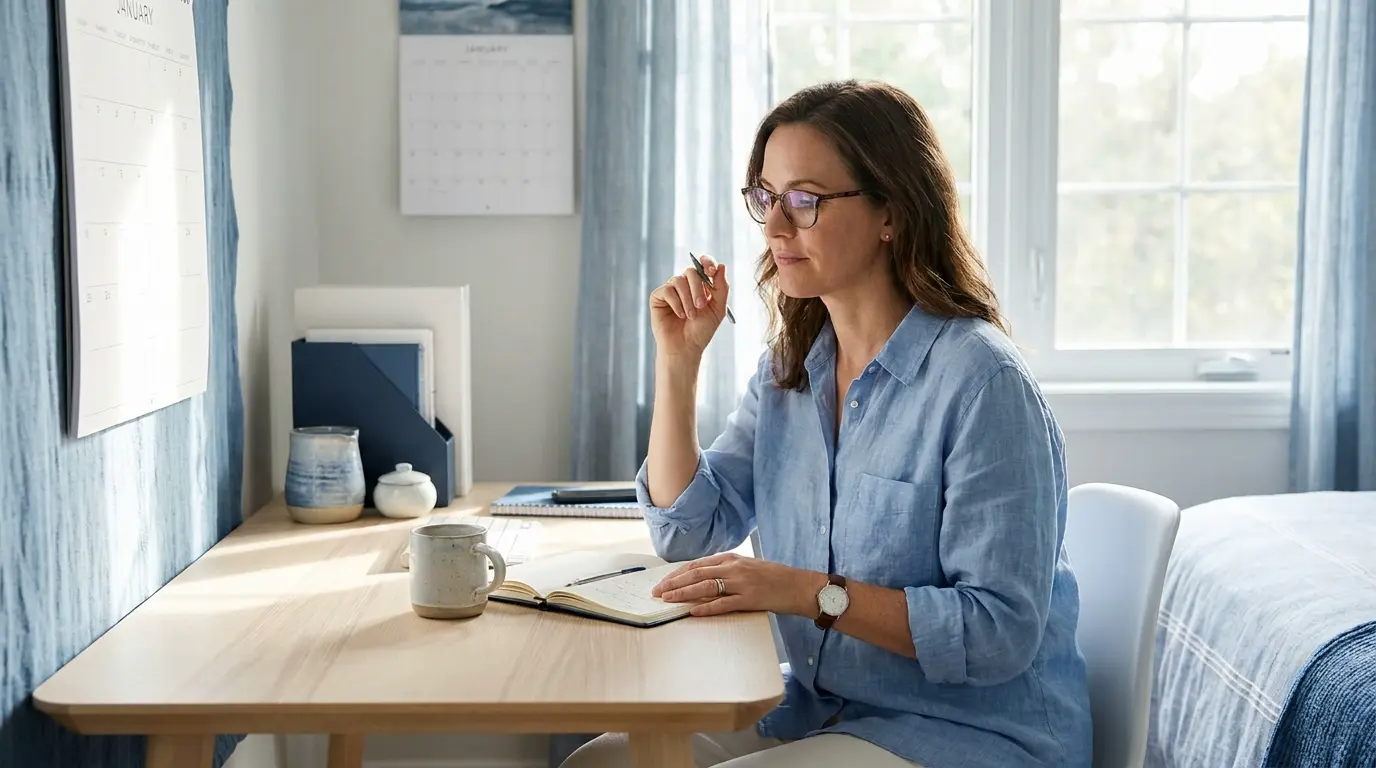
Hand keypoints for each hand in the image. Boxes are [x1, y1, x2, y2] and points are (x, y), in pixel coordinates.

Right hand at [649, 255, 730, 361]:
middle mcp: (685, 285)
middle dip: (698, 288)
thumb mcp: (718, 309)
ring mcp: (671, 290)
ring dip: (687, 299)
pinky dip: (676, 303)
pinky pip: (667, 290)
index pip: (704, 265)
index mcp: (701, 285)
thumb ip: (722, 288)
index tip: (711, 270)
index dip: (707, 262)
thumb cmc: (701, 331)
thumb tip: (722, 266)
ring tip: (690, 316)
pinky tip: (679, 315)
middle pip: (691, 272)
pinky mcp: (658, 297)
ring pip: (678, 280)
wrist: (685, 348)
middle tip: (701, 306)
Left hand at [651, 552, 824, 617]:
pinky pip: (724, 603)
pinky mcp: (750, 599)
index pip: (697, 564)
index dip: (678, 574)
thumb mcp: (748, 567)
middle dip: (674, 583)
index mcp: (732, 559)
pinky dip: (707, 607)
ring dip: (684, 594)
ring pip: (706, 586)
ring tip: (668, 600)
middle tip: (657, 592)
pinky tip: (693, 611)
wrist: (800, 585)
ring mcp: (742, 583)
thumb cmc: (774, 578)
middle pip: (696, 574)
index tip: (663, 582)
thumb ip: (727, 570)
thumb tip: (703, 579)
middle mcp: (734, 568)